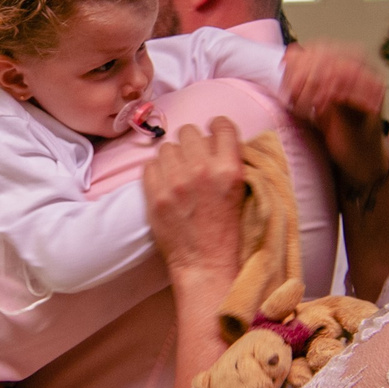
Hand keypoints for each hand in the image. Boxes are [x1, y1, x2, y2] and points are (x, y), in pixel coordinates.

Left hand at [145, 118, 248, 283]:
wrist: (205, 263)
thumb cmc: (225, 228)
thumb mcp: (239, 191)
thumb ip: (228, 161)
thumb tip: (214, 138)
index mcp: (229, 169)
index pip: (221, 125)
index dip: (216, 127)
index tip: (211, 135)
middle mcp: (202, 170)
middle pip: (188, 131)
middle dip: (190, 144)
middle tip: (192, 159)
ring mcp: (176, 182)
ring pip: (166, 147)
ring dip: (172, 158)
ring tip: (177, 175)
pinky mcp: (155, 195)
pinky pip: (149, 166)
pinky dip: (156, 173)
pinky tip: (165, 185)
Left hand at [281, 44, 388, 197]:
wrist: (360, 158)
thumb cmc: (338, 128)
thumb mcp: (315, 98)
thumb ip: (304, 76)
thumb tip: (288, 53)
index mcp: (349, 59)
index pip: (320, 48)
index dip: (299, 62)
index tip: (286, 81)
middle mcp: (363, 66)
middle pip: (327, 57)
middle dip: (303, 76)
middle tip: (291, 96)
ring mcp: (371, 81)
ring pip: (335, 71)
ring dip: (313, 88)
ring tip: (302, 106)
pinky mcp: (374, 100)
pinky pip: (347, 90)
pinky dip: (327, 98)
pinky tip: (317, 110)